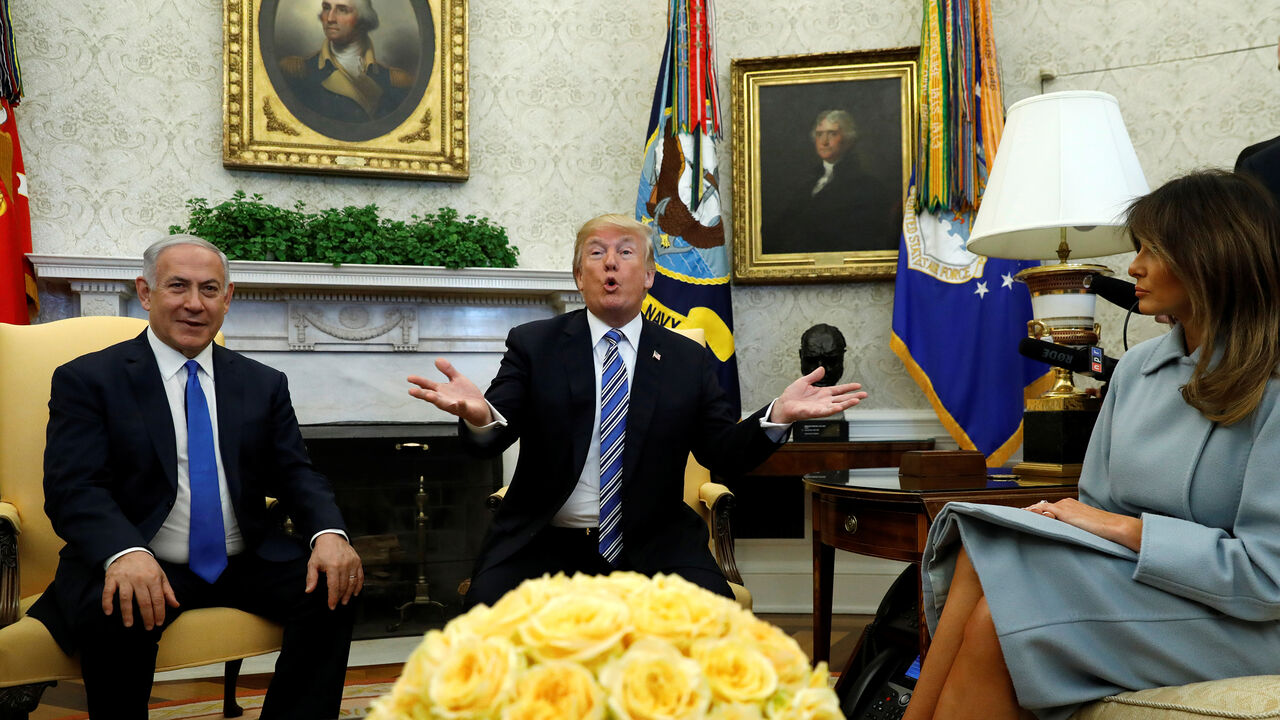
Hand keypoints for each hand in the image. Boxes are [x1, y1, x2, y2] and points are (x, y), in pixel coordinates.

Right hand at [103, 550, 178, 629]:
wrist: (130, 551)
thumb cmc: (147, 566)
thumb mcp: (160, 575)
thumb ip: (167, 591)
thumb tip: (175, 605)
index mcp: (153, 578)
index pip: (158, 599)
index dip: (159, 612)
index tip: (159, 623)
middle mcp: (139, 579)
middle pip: (143, 601)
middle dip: (147, 616)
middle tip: (148, 627)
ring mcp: (125, 579)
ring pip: (126, 598)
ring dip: (127, 613)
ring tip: (129, 625)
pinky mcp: (112, 578)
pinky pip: (108, 591)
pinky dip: (107, 602)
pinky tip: (109, 612)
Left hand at [306, 533, 362, 609]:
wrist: (331, 537)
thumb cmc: (322, 551)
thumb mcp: (312, 563)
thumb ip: (311, 578)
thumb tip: (309, 590)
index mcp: (332, 566)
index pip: (334, 587)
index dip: (333, 598)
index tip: (332, 606)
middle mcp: (344, 565)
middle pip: (344, 586)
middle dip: (341, 597)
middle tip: (338, 604)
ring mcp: (352, 563)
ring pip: (353, 582)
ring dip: (350, 593)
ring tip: (346, 600)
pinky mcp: (357, 561)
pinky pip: (360, 576)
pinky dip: (359, 585)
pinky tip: (356, 592)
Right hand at [408, 358, 491, 426]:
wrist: (479, 408)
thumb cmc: (466, 395)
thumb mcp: (457, 379)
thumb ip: (448, 370)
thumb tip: (438, 360)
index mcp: (442, 391)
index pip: (428, 386)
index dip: (419, 381)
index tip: (410, 378)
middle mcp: (445, 399)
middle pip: (431, 396)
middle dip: (422, 394)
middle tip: (412, 391)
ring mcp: (454, 405)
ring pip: (443, 404)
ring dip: (436, 400)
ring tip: (429, 396)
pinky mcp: (465, 409)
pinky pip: (462, 407)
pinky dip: (460, 405)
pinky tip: (459, 402)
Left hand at [769, 366, 868, 423]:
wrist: (783, 404)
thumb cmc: (792, 395)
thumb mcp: (804, 381)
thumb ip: (814, 376)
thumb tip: (822, 368)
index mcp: (823, 393)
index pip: (839, 390)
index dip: (849, 387)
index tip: (858, 385)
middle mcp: (824, 401)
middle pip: (842, 398)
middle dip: (854, 396)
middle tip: (865, 394)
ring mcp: (821, 407)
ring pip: (838, 405)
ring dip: (847, 403)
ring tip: (857, 400)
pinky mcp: (815, 412)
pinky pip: (826, 411)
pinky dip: (834, 409)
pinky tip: (840, 407)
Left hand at [1023, 498, 1142, 550]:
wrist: (1115, 527)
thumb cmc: (1104, 532)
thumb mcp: (1085, 529)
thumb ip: (1073, 529)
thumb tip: (1065, 538)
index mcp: (1071, 506)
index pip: (1049, 508)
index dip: (1037, 514)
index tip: (1026, 518)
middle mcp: (1066, 503)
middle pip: (1041, 507)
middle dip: (1029, 513)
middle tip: (1015, 519)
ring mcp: (1064, 506)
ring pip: (1039, 508)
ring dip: (1028, 513)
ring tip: (1016, 519)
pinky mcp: (1063, 511)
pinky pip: (1042, 510)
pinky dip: (1032, 513)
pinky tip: (1023, 517)